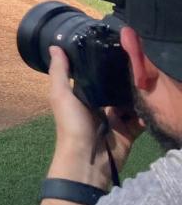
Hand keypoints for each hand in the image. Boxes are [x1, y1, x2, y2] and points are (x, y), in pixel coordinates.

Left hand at [46, 46, 142, 185]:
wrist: (86, 159)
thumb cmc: (71, 124)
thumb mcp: (61, 95)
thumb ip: (59, 71)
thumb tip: (54, 45)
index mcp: (82, 97)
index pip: (95, 76)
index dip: (102, 64)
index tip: (114, 47)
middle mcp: (99, 106)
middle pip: (115, 88)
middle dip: (124, 79)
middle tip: (137, 64)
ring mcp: (115, 120)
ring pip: (130, 102)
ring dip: (136, 94)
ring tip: (145, 81)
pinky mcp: (128, 131)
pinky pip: (140, 119)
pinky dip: (144, 113)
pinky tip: (148, 101)